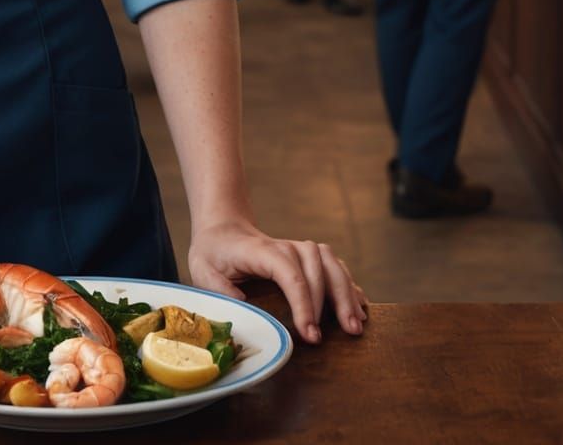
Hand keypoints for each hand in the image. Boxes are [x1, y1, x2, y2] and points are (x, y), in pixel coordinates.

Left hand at [188, 217, 366, 342]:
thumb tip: (245, 307)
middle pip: (318, 266)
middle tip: (346, 333)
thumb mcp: (202, 269)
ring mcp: (299, 250)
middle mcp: (285, 247)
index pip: (289, 272)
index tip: (310, 334)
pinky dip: (348, 284)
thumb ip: (220, 288)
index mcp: (260, 251)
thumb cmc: (213, 253)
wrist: (223, 229)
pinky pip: (334, 266)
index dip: (303, 302)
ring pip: (331, 263)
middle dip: (334, 300)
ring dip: (347, 292)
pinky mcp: (307, 258)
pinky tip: (360, 305)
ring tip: (357, 324)